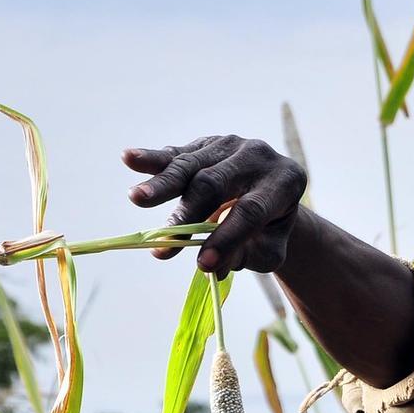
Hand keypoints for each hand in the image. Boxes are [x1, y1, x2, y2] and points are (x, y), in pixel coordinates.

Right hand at [122, 135, 306, 275]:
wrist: (273, 193)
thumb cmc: (270, 227)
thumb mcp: (269, 248)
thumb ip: (246, 256)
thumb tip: (214, 267)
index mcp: (285, 181)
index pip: (251, 211)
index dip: (226, 238)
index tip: (203, 265)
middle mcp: (258, 155)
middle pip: (215, 184)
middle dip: (188, 214)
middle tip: (165, 240)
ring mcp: (229, 145)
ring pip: (191, 167)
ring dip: (162, 185)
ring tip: (136, 199)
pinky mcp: (204, 145)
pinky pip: (175, 154)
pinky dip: (151, 158)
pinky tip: (129, 157)